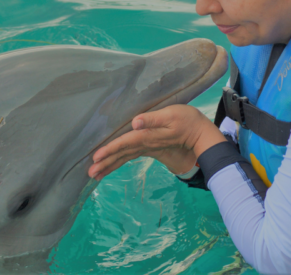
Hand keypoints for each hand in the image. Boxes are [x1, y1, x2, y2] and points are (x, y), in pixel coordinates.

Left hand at [88, 104, 225, 180]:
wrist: (200, 134)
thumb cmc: (186, 120)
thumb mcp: (171, 115)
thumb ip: (152, 119)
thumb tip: (135, 122)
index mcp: (147, 136)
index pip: (125, 143)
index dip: (110, 149)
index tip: (95, 158)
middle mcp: (145, 144)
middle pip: (121, 154)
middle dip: (105, 163)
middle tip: (89, 174)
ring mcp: (147, 147)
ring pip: (125, 157)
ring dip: (110, 165)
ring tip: (95, 175)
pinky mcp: (150, 147)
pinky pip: (130, 156)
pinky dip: (119, 160)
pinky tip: (111, 164)